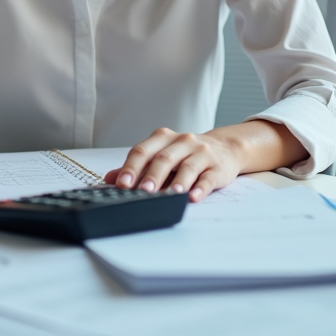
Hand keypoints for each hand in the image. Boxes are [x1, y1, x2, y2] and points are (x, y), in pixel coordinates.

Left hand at [104, 127, 243, 202]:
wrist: (225, 148)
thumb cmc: (185, 155)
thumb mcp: (161, 156)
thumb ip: (137, 168)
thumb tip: (110, 179)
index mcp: (163, 138)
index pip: (143, 151)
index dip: (131, 167)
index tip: (122, 184)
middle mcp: (182, 141)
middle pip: (164, 158)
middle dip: (152, 176)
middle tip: (143, 191)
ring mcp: (202, 153)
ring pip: (188, 167)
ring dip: (177, 182)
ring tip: (169, 195)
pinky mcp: (218, 167)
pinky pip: (208, 177)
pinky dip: (200, 187)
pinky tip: (193, 197)